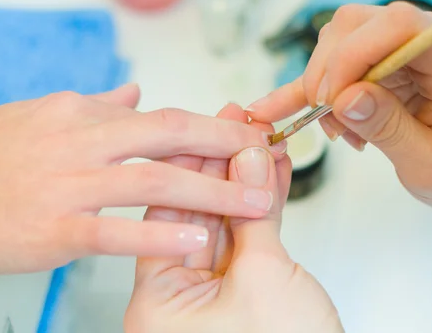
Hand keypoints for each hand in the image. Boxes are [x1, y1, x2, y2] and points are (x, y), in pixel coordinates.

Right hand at [0, 84, 286, 275]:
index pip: (158, 116)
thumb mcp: (39, 116)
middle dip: (224, 145)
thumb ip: (94, 106)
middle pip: (167, 135)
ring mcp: (68, 184)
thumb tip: (133, 94)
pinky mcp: (55, 228)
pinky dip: (157, 235)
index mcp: (79, 113)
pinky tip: (194, 240)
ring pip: (152, 180)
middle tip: (266, 157)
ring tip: (252, 204)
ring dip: (209, 192)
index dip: (208, 125)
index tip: (243, 134)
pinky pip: (116, 231)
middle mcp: (79, 140)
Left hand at [124, 104, 342, 332]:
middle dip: (224, 167)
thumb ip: (254, 214)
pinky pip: (249, 242)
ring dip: (248, 183)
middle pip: (196, 214)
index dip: (193, 166)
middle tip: (240, 126)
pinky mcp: (244, 294)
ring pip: (227, 224)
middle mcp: (177, 301)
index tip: (214, 128)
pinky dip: (263, 210)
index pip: (167, 215)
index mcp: (158, 305)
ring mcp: (212, 297)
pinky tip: (274, 176)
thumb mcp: (264, 279)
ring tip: (263, 141)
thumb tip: (249, 158)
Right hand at [245, 3, 431, 208]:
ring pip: (339, 38)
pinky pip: (337, 59)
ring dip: (323, 86)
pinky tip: (273, 109)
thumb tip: (342, 99)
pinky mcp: (386, 53)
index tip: (330, 104)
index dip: (352, 56)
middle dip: (328, 76)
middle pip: (358, 26)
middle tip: (329, 125)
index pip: (398, 26)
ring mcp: (408, 40)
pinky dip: (308, 87)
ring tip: (339, 131)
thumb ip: (391, 131)